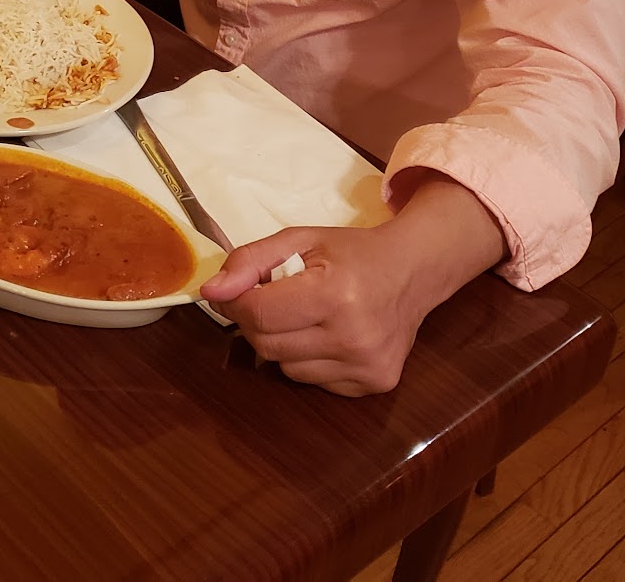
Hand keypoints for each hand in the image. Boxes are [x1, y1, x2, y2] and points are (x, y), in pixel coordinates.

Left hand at [198, 175, 505, 395]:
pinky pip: (313, 381)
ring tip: (305, 315)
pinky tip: (328, 336)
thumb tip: (211, 292)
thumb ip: (251, 261)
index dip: (236, 302)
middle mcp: (354, 336)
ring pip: (286, 368)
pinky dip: (308, 360)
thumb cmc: (352, 253)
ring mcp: (367, 366)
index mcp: (335, 293)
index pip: (259, 313)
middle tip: (270, 299)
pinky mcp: (375, 384)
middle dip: (256, 321)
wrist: (413, 272)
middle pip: (267, 345)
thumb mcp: (300, 239)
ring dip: (282, 343)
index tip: (234, 290)